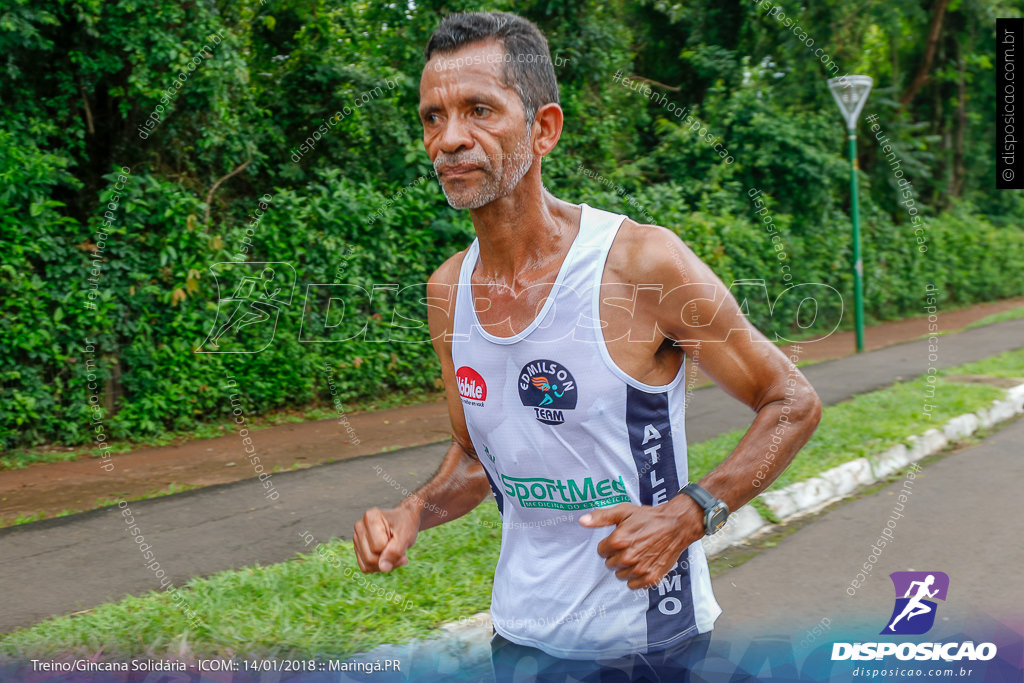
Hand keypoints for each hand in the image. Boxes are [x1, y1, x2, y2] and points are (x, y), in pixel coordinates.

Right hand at [353, 505, 419, 572]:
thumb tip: (383, 568)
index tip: (402, 541)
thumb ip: (395, 551)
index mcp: (371, 518)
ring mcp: (357, 538)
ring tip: (394, 551)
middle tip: (401, 550)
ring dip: (385, 564)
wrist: (404, 520)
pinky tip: (387, 556)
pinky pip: (365, 567)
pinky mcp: (358, 548)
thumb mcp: (406, 536)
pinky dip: (378, 566)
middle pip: (370, 558)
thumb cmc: (405, 525)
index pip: (378, 547)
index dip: (393, 550)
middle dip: (389, 560)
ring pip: (367, 565)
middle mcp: (360, 527)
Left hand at [579, 498, 703, 589]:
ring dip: (626, 568)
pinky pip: (634, 585)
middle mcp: (627, 557)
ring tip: (637, 555)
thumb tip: (583, 521)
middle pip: (610, 565)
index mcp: (618, 541)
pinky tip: (642, 565)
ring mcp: (639, 569)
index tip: (619, 540)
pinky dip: (636, 578)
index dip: (609, 545)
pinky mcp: (651, 578)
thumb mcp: (623, 511)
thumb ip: (601, 517)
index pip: (601, 552)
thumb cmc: (649, 518)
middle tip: (630, 546)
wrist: (675, 525)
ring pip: (621, 576)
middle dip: (616, 556)